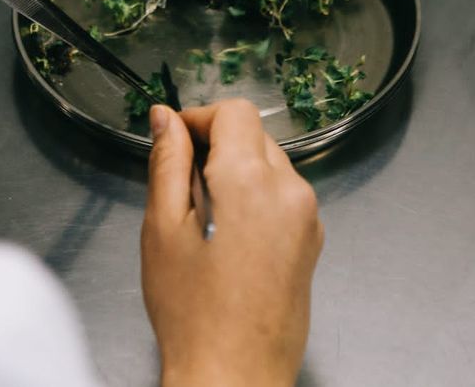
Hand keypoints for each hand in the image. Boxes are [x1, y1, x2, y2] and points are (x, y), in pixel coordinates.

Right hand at [141, 100, 323, 386]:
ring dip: (235, 173)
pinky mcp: (312, 242)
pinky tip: (227, 239)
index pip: (234, 113)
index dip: (198, 119)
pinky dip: (255, 198)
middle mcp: (292, 193)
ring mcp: (308, 219)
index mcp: (253, 182)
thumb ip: (166, 162)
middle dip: (215, 146)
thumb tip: (165, 118)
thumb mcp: (163, 228)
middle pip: (254, 135)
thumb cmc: (192, 313)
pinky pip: (283, 196)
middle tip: (179, 186)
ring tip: (202, 220)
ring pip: (270, 164)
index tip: (173, 140)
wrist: (234, 376)